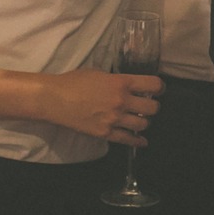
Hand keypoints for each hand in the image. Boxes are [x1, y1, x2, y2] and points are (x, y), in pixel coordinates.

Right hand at [42, 69, 161, 146]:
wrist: (53, 99)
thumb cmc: (74, 81)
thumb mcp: (100, 74)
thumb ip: (118, 80)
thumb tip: (131, 86)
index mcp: (121, 83)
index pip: (153, 85)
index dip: (160, 87)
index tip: (158, 89)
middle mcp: (121, 101)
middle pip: (153, 108)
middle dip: (153, 106)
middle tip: (148, 105)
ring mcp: (114, 119)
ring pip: (143, 124)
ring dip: (144, 122)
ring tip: (140, 119)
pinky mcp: (105, 133)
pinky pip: (128, 140)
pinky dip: (137, 141)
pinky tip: (142, 141)